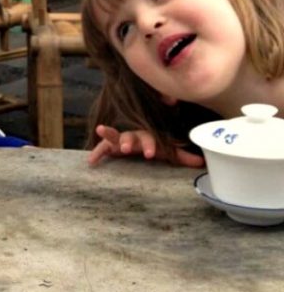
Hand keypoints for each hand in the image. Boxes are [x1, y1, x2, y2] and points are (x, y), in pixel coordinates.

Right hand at [88, 125, 204, 166]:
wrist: (142, 144)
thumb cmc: (154, 147)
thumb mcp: (168, 152)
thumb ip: (182, 156)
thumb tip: (202, 162)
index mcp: (148, 137)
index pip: (149, 139)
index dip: (149, 145)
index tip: (150, 154)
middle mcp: (133, 136)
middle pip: (131, 136)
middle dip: (128, 140)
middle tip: (127, 147)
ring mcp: (121, 140)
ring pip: (115, 136)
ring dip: (109, 134)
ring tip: (101, 129)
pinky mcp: (111, 146)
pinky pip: (103, 148)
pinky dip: (97, 152)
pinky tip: (90, 161)